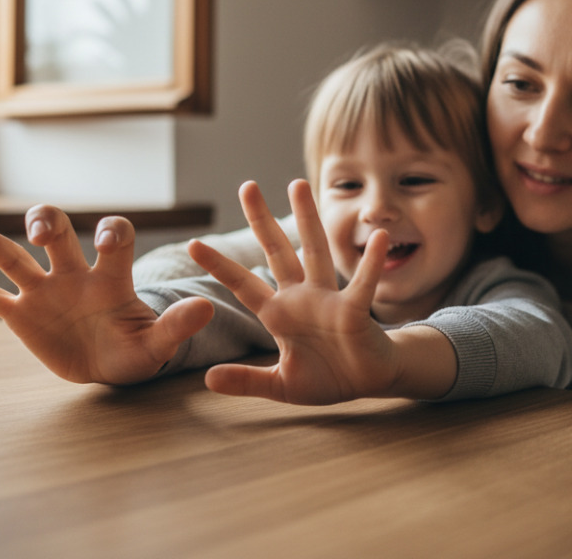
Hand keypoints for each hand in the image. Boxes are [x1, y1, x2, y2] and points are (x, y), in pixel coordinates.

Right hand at [0, 206, 213, 384]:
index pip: (113, 238)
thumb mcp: (157, 344)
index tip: (107, 240)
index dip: (111, 234)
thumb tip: (207, 308)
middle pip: (57, 233)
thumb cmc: (136, 349)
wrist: (109, 366)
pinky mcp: (19, 315)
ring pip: (13, 257)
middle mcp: (73, 274)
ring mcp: (43, 291)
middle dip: (48, 221)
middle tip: (39, 227)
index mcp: (111, 277)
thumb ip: (177, 326)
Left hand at [188, 179, 403, 404]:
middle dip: (261, 220)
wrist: (366, 381)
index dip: (219, 266)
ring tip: (297, 185)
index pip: (243, 284)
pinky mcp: (355, 310)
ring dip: (306, 219)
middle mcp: (301, 297)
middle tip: (246, 186)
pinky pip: (362, 284)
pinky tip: (379, 238)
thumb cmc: (326, 377)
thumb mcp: (280, 385)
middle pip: (277, 251)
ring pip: (315, 251)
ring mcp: (328, 299)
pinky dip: (371, 262)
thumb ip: (246, 381)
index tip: (193, 243)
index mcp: (279, 314)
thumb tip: (208, 380)